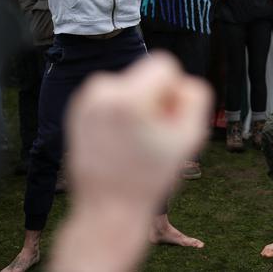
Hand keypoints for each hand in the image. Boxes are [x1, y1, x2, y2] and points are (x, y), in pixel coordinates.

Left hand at [64, 53, 210, 205]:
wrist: (109, 207)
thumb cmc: (151, 175)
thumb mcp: (191, 136)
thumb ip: (196, 96)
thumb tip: (179, 82)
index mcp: (127, 98)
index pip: (164, 65)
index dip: (174, 92)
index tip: (165, 122)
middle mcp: (101, 91)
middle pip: (146, 74)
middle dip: (155, 98)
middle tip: (150, 136)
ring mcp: (85, 100)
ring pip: (129, 84)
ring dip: (137, 104)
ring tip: (133, 140)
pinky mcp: (77, 109)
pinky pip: (112, 95)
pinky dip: (120, 111)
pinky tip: (119, 140)